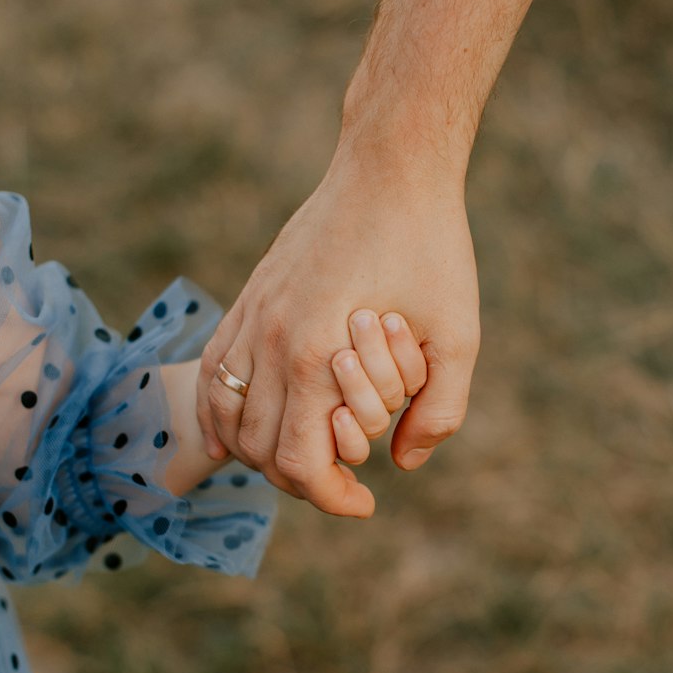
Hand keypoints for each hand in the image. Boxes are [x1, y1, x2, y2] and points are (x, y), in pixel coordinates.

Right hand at [196, 147, 479, 517]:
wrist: (391, 168)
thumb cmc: (432, 246)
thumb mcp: (460, 334)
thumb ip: (440, 410)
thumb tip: (403, 463)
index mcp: (317, 353)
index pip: (300, 463)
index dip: (332, 498)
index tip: (366, 504)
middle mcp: (271, 340)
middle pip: (259, 452)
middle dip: (302, 481)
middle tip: (346, 483)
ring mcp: (252, 316)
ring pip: (227, 419)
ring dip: (260, 453)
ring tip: (306, 457)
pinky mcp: (249, 297)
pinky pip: (213, 373)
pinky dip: (220, 414)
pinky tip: (240, 435)